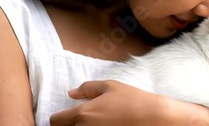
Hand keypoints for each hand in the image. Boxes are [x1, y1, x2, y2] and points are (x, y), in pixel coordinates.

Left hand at [50, 80, 167, 125]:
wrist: (153, 118)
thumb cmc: (132, 100)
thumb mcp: (110, 86)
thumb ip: (87, 88)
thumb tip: (71, 93)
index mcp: (83, 114)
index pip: (55, 121)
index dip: (59, 117)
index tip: (66, 116)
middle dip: (68, 125)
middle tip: (81, 119)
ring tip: (95, 122)